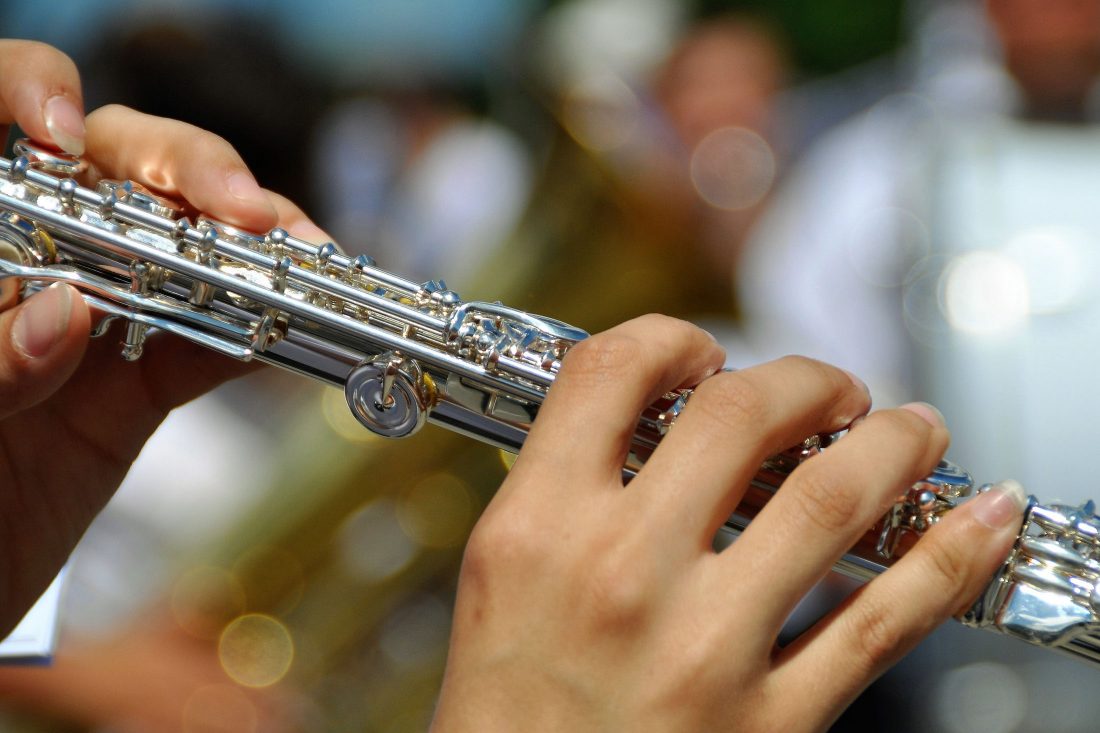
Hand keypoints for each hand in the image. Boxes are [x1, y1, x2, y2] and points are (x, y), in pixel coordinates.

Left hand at [0, 41, 326, 634]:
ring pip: (179, 250)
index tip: (64, 137)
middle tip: (239, 209)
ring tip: (295, 259)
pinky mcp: (132, 389)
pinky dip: (252, 336)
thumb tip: (69, 310)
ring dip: (246, 249)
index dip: (30, 96)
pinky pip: (203, 348)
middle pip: (110, 167)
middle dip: (183, 169)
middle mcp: (26, 261)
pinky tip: (286, 328)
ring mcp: (87, 323)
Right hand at [433, 315, 1025, 731]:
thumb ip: (562, 496)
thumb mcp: (497, 584)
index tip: (701, 354)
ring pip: (830, 499)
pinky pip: (880, 624)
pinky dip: (946, 559)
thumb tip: (647, 428)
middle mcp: (619, 576)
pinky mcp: (768, 724)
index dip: (670, 339)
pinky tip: (976, 520)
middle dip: (804, 380)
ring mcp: (701, 649)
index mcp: (536, 532)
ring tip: (911, 430)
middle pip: (740, 414)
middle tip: (828, 390)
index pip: (611, 374)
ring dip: (892, 444)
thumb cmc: (505, 719)